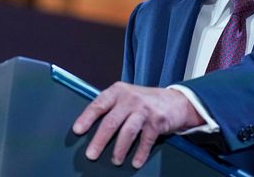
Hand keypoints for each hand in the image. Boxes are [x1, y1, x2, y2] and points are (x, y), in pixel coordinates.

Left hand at [72, 82, 204, 167]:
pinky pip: (146, 140)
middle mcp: (131, 98)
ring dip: (119, 149)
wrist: (176, 101)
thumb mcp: (127, 97)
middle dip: (100, 140)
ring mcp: (145, 109)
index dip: (87, 118)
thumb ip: (111, 107)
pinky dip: (140, 153)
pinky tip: (136, 162)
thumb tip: (89, 128)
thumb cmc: (145, 102)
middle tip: (91, 155)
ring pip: (127, 132)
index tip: (77, 130)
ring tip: (115, 161)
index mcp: (118, 91)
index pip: (99, 104)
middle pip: (111, 121)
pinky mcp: (157, 120)